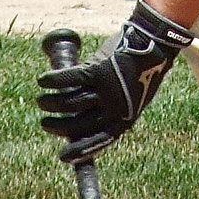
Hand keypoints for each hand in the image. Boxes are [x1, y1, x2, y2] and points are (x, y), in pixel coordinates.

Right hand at [37, 0, 192, 163]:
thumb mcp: (133, 95)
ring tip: (42, 101)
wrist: (156, 41)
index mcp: (126, 118)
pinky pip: (68, 79)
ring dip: (51, 103)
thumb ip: (112, 109)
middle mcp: (116, 107)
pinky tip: (42, 81)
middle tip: (46, 122)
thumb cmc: (143, 69)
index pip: (100, 140)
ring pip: (69, 103)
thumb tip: (82, 123)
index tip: (62, 157)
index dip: (79, 151)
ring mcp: (107, 89)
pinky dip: (52, 81)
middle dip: (58, 126)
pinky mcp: (99, 69)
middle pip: (78, 124)